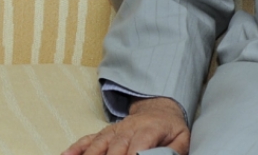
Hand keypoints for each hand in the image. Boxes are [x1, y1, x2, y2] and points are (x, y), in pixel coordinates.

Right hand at [61, 97, 188, 154]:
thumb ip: (172, 152)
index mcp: (148, 130)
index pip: (137, 147)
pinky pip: (88, 139)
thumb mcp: (181, 139)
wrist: (159, 108)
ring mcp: (114, 130)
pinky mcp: (105, 133)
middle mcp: (127, 129)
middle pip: (115, 148)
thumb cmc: (171, 129)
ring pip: (99, 144)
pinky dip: (77, 148)